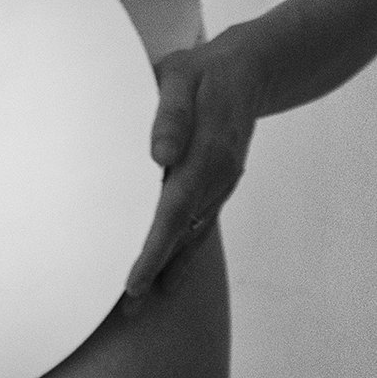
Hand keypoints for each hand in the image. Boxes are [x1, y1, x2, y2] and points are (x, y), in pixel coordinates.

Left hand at [123, 34, 261, 307]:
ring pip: (193, 236)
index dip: (154, 249)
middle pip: (182, 234)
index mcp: (204, 154)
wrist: (250, 69)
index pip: (172, 211)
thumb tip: (160, 156)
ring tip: (144, 302)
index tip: (135, 280)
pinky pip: (200, 227)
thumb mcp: (179, 76)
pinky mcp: (219, 187)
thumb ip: (169, 114)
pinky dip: (184, 255)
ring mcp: (221, 185)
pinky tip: (168, 276)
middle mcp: (216, 178)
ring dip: (169, 270)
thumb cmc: (202, 71)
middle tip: (129, 308)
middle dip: (155, 271)